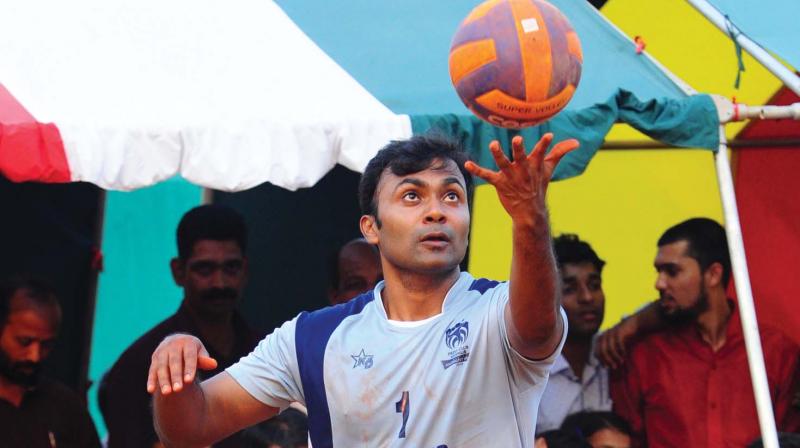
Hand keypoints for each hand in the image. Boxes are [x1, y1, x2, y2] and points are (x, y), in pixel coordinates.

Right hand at [147, 333, 217, 394]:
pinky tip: (151, 390)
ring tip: (167, 393)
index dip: (189, 368)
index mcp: (188, 342)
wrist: (177, 342)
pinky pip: (152, 369)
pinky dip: (151, 380)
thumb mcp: (200, 353)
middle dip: (175, 376)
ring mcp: (162, 350)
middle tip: (178, 389)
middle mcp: (173, 344)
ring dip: (163, 380)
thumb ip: (205, 360)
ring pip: (162, 366)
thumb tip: (214, 364)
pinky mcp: (154, 357)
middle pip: (174, 362)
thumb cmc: (193, 352)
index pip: (189, 356)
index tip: (189, 381)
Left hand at [464, 133, 578, 223]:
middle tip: (517, 139)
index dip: (545, 145)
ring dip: (499, 154)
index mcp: (534, 165)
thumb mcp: (548, 169)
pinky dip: (476, 170)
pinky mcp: (499, 183)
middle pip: (521, 158)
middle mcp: (522, 170)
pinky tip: (467, 163)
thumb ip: (559, 152)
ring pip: (503, 164)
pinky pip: (486, 175)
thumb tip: (576, 142)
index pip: (541, 153)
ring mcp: (510, 177)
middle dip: (519, 149)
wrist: (529, 211)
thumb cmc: (538, 185)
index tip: (549, 136)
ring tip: (494, 144)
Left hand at [595, 317, 637, 368]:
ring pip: (610, 349)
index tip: (607, 367)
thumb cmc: (625, 335)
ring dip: (615, 357)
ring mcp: (611, 333)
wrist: (634, 322)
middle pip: (602, 351)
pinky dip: (621, 351)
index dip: (601, 361)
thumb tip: (608, 364)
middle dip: (607, 360)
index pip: (597, 352)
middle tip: (614, 367)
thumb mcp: (616, 343)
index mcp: (602, 339)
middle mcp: (605, 336)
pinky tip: (624, 355)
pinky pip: (618, 344)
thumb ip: (611, 350)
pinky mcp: (619, 332)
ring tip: (621, 362)